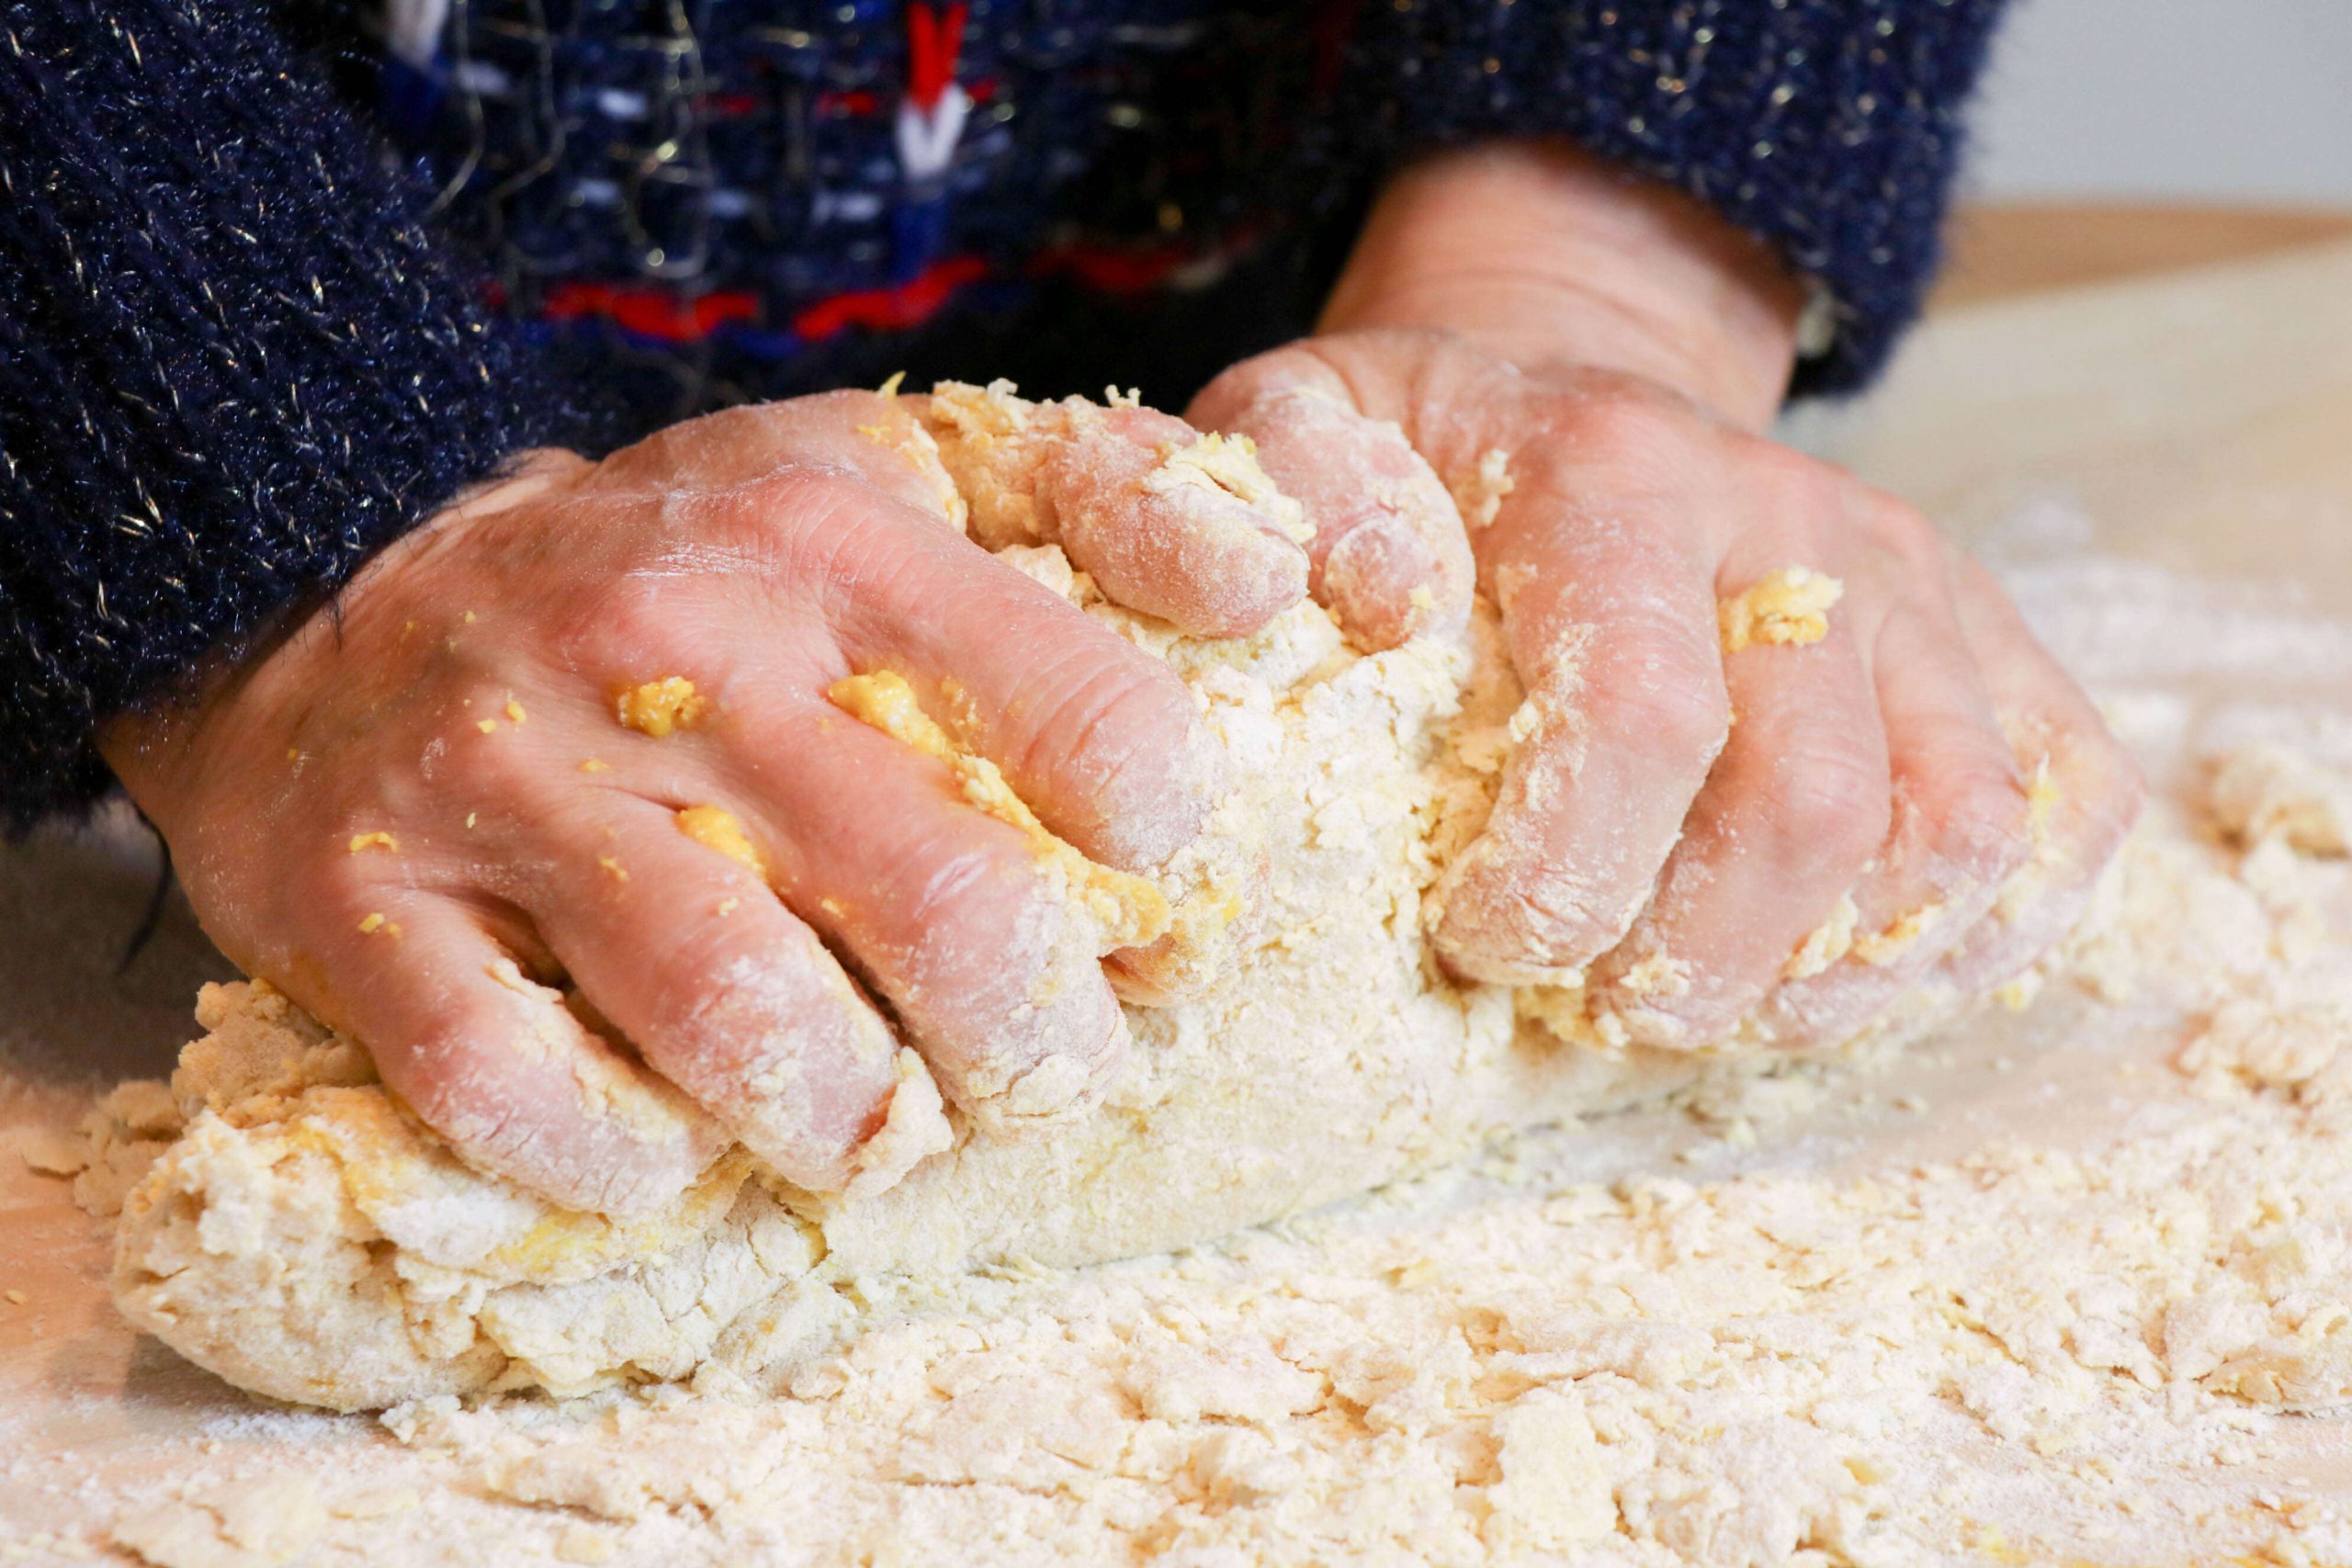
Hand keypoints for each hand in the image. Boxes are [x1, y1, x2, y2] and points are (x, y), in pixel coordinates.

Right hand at [101, 389, 1311, 1210]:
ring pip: (746, 1021)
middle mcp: (667, 648)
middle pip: (944, 906)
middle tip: (1047, 1070)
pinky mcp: (366, 908)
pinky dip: (628, 1157)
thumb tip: (1286, 583)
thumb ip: (1093, 497)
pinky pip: (522, 1096)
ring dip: (851, 1120)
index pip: (1087, 716)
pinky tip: (671, 1137)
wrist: (335, 595)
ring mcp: (504, 781)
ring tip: (872, 1119)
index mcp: (825, 537)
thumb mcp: (879, 477)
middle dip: (1039, 1043)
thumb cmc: (678, 571)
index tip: (1150, 891)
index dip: (1161, 850)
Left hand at [1191, 142, 2141, 1049]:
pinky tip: (1832, 968)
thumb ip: (1279, 486)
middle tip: (1592, 1001)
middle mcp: (1799, 520)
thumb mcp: (1307, 426)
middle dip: (1689, 963)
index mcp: (1616, 474)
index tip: (1484, 942)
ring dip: (1826, 977)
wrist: (1587, 388)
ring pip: (1951, 838)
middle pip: (1807, 807)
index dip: (1566, 877)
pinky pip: (2059, 824)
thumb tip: (1366, 594)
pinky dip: (1964, 941)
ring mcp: (1922, 588)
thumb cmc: (1430, 458)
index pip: (1641, 716)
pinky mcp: (2004, 647)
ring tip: (1702, 1000)